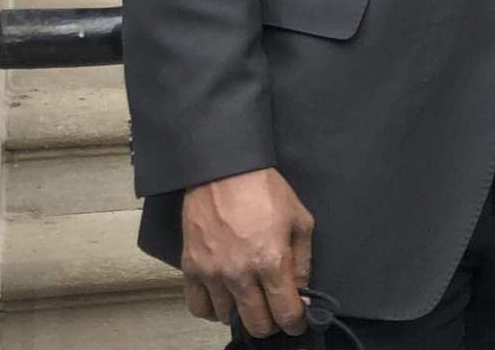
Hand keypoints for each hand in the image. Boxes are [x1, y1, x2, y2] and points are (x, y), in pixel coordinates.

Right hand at [180, 167, 313, 336]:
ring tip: (251, 299)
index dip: (295, 322)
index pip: (285, 313)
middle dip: (271, 323)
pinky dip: (212, 310)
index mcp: (272, 261)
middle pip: (257, 323)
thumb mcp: (300, 220)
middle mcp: (240, 274)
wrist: (224, 171)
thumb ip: (302, 262)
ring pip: (228, 318)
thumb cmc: (266, 191)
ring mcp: (212, 274)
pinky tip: (224, 299)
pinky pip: (198, 307)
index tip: (298, 322)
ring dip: (242, 313)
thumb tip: (302, 293)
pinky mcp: (191, 268)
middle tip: (276, 312)